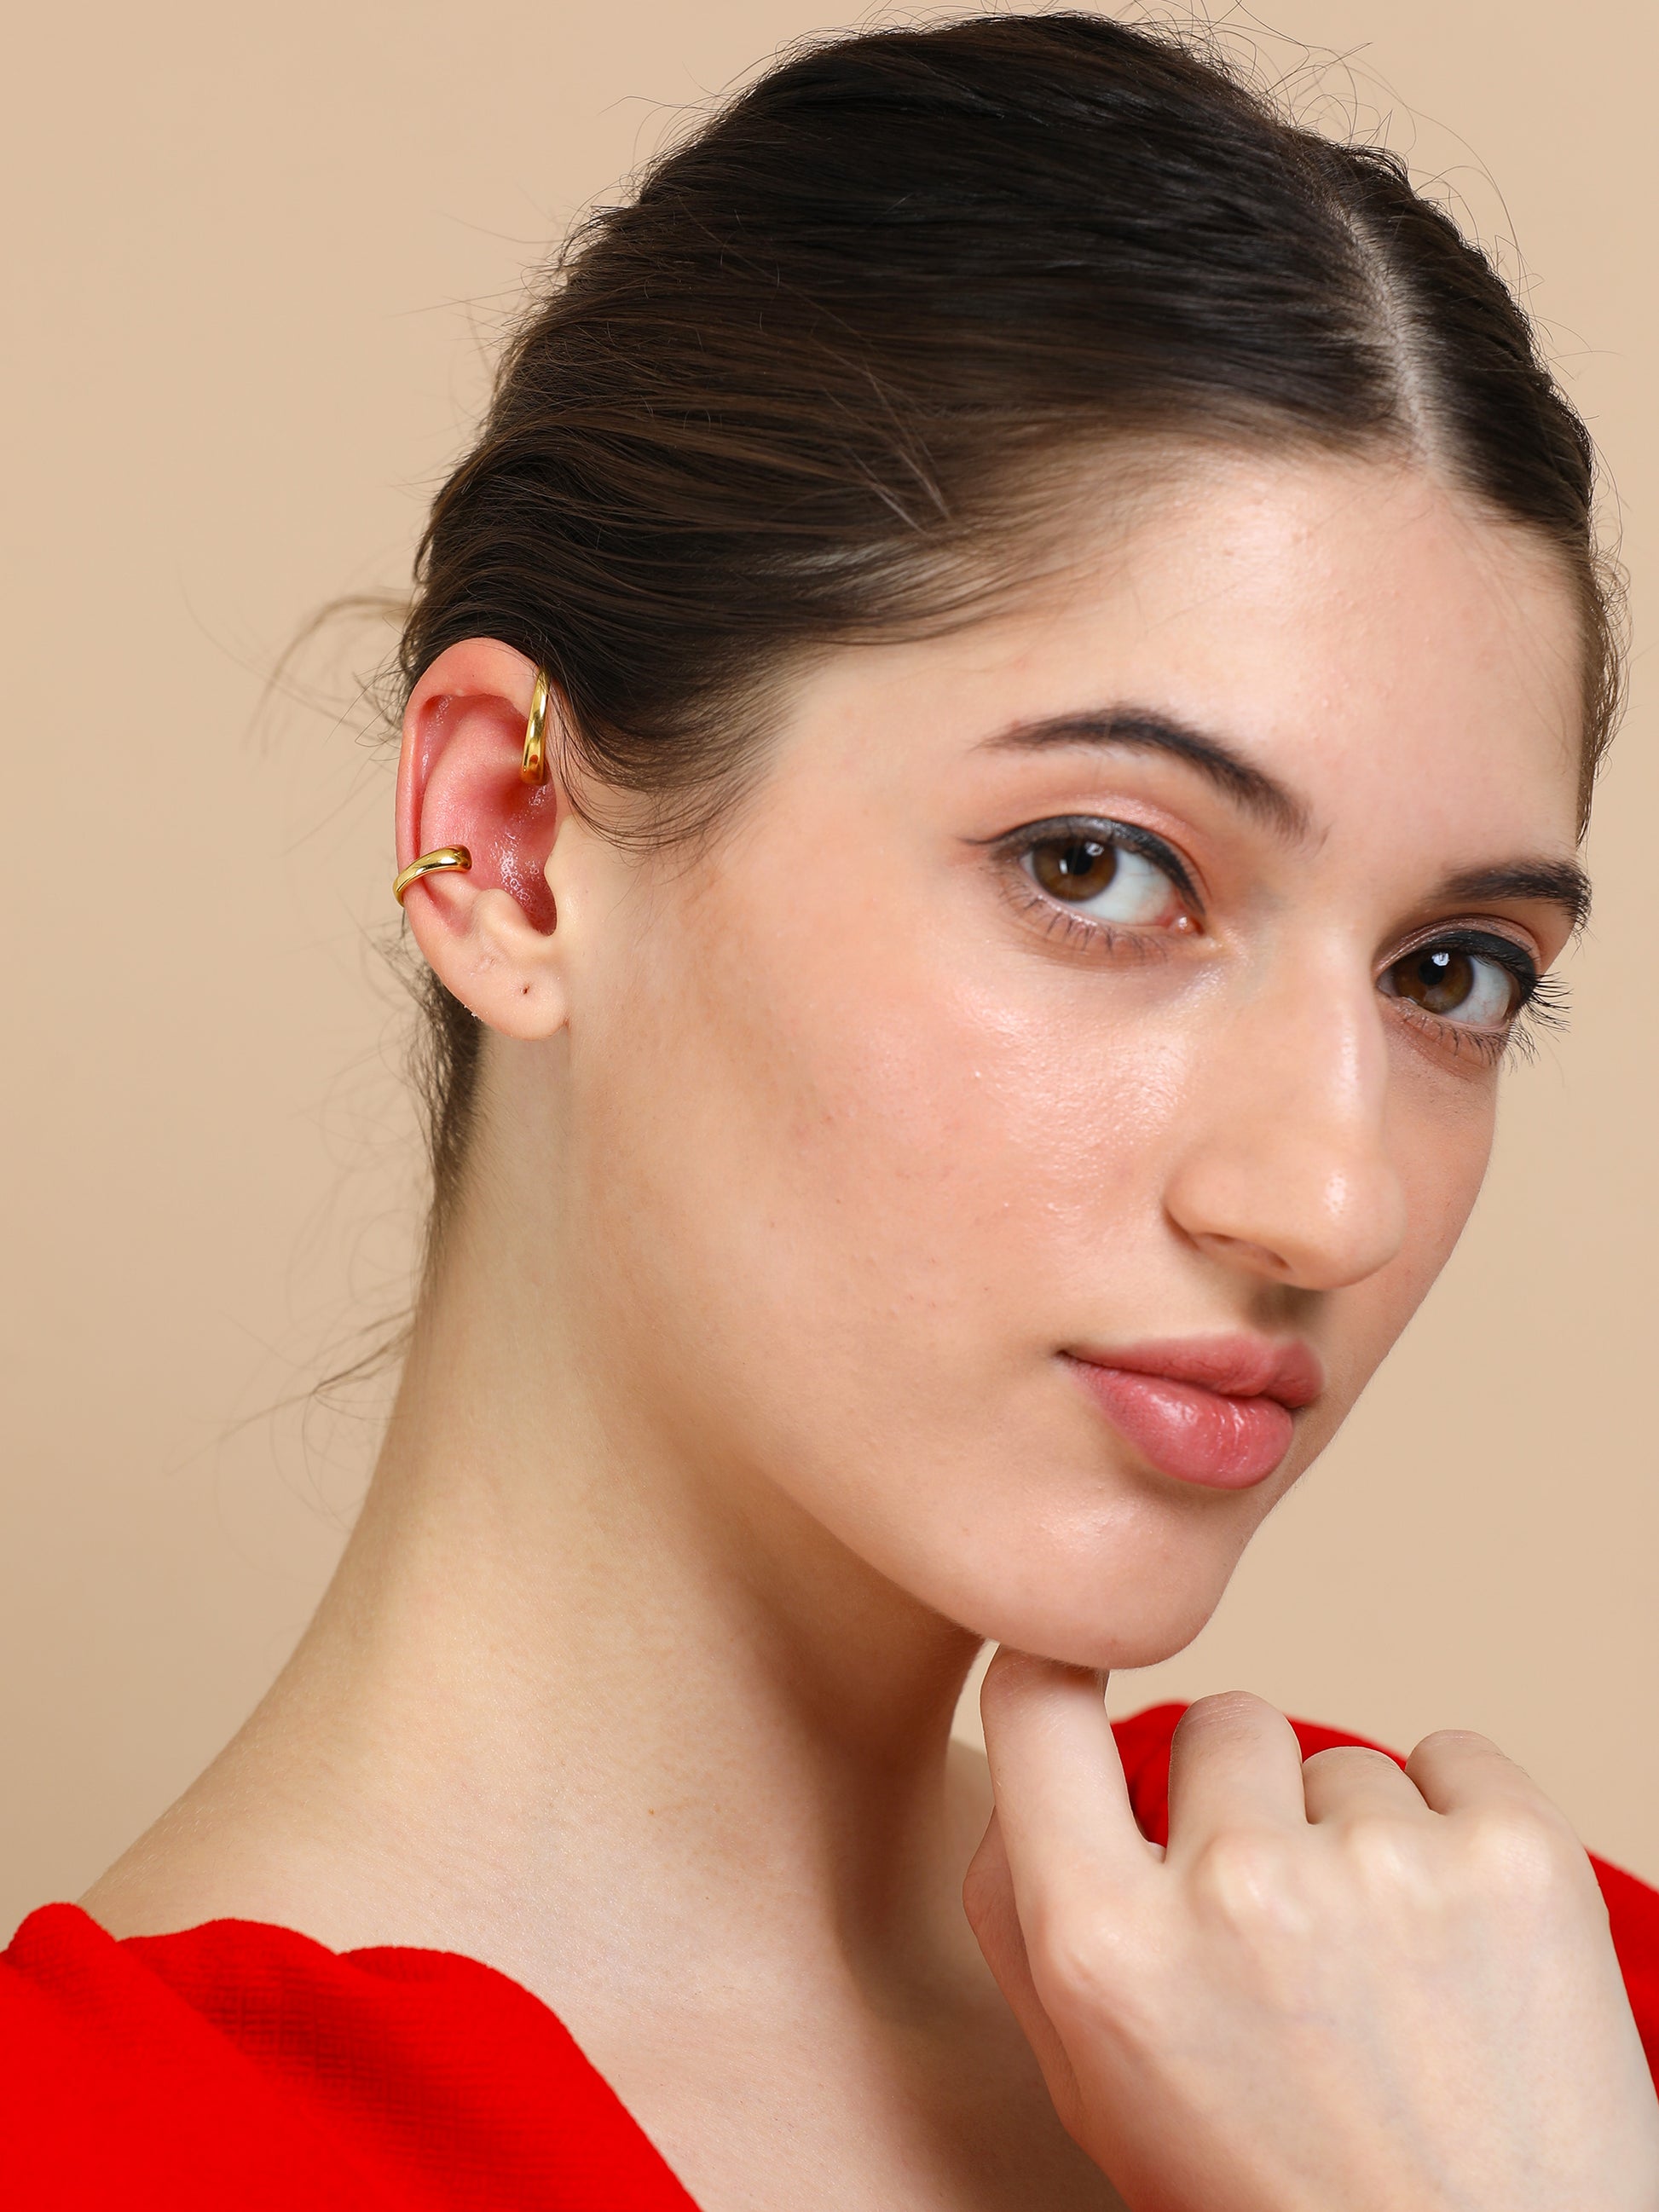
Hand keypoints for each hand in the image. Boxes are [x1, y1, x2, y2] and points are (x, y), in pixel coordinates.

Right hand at [965, 1654, 1658, 2211]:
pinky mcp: (1518, 1857)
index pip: (1037, 1702)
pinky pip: (1455, 1756)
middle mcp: (1238, 1889)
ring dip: (1359, 1838)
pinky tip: (1463, 1941)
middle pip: (1220, 1722)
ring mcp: (1387, 1865)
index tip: (1088, 1678)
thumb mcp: (1099, 2091)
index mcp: (1108, 1951)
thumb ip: (1026, 1915)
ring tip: (1390, 1975)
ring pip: (1343, 1760)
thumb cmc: (1282, 2197)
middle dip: (1247, 1802)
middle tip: (1289, 1935)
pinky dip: (1461, 1828)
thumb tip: (1030, 1734)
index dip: (1061, 1678)